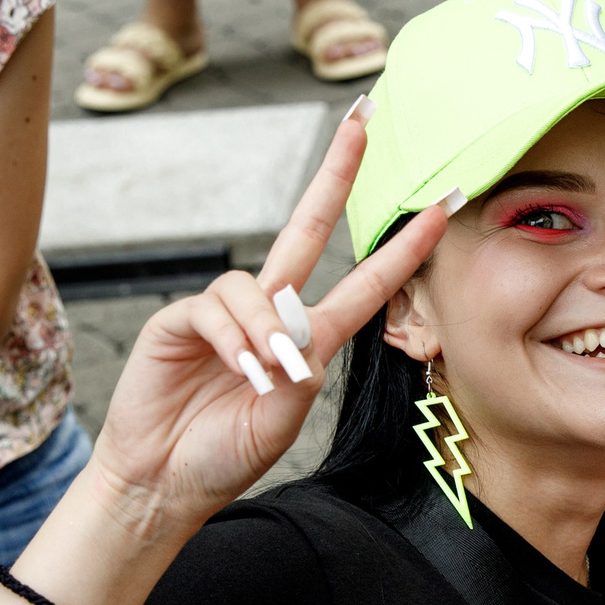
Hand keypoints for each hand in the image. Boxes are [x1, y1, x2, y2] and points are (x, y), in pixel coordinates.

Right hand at [84, 108, 446, 542]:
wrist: (164, 482)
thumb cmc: (226, 454)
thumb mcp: (284, 418)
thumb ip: (302, 374)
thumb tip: (294, 329)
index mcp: (309, 339)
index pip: (363, 282)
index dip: (402, 249)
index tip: (440, 211)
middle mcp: (269, 313)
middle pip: (307, 226)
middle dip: (335, 174)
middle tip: (362, 122)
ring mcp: (224, 313)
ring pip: (256, 288)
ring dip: (265, 332)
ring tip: (263, 377)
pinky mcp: (181, 319)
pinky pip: (215, 309)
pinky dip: (233, 340)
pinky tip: (236, 370)